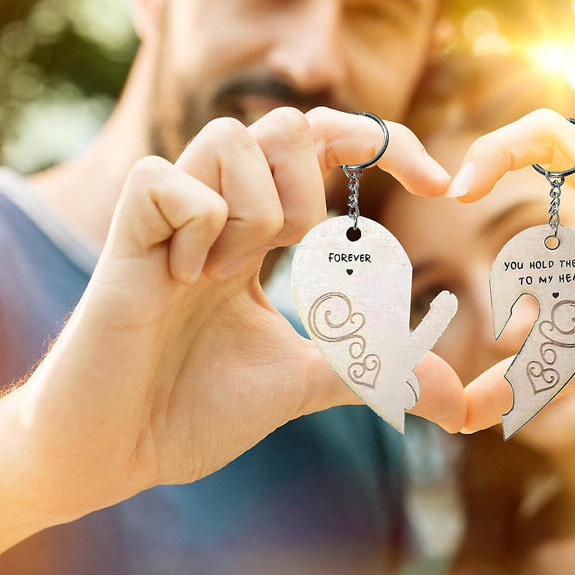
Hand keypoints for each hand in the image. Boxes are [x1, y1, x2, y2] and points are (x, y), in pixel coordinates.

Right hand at [0, 108, 463, 566]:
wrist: (117, 451)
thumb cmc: (196, 406)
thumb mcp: (304, 381)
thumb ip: (371, 369)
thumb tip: (456, 399)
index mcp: (262, 231)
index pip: (327, 145)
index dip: (387, 144)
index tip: (442, 185)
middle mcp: (223, 209)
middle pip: (286, 122)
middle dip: (307, 185)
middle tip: (282, 252)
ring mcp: (174, 215)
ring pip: (233, 135)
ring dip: (253, 208)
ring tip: (224, 272)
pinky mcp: (127, 230)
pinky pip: (168, 178)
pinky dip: (195, 228)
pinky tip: (178, 280)